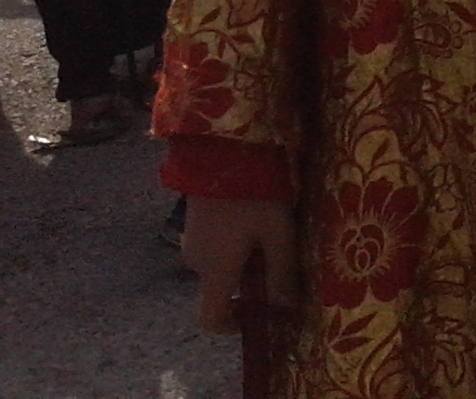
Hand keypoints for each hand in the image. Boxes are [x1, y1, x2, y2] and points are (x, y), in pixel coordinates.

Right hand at [183, 197, 298, 333]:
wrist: (222, 150)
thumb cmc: (254, 195)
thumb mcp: (278, 233)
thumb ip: (282, 272)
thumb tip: (285, 308)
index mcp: (215, 272)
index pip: (211, 319)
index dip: (233, 325)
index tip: (257, 316)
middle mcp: (196, 262)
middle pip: (221, 286)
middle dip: (249, 280)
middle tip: (280, 258)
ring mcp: (190, 239)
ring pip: (219, 262)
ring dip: (243, 257)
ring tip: (272, 229)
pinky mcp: (193, 220)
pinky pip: (214, 243)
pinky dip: (233, 241)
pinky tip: (255, 215)